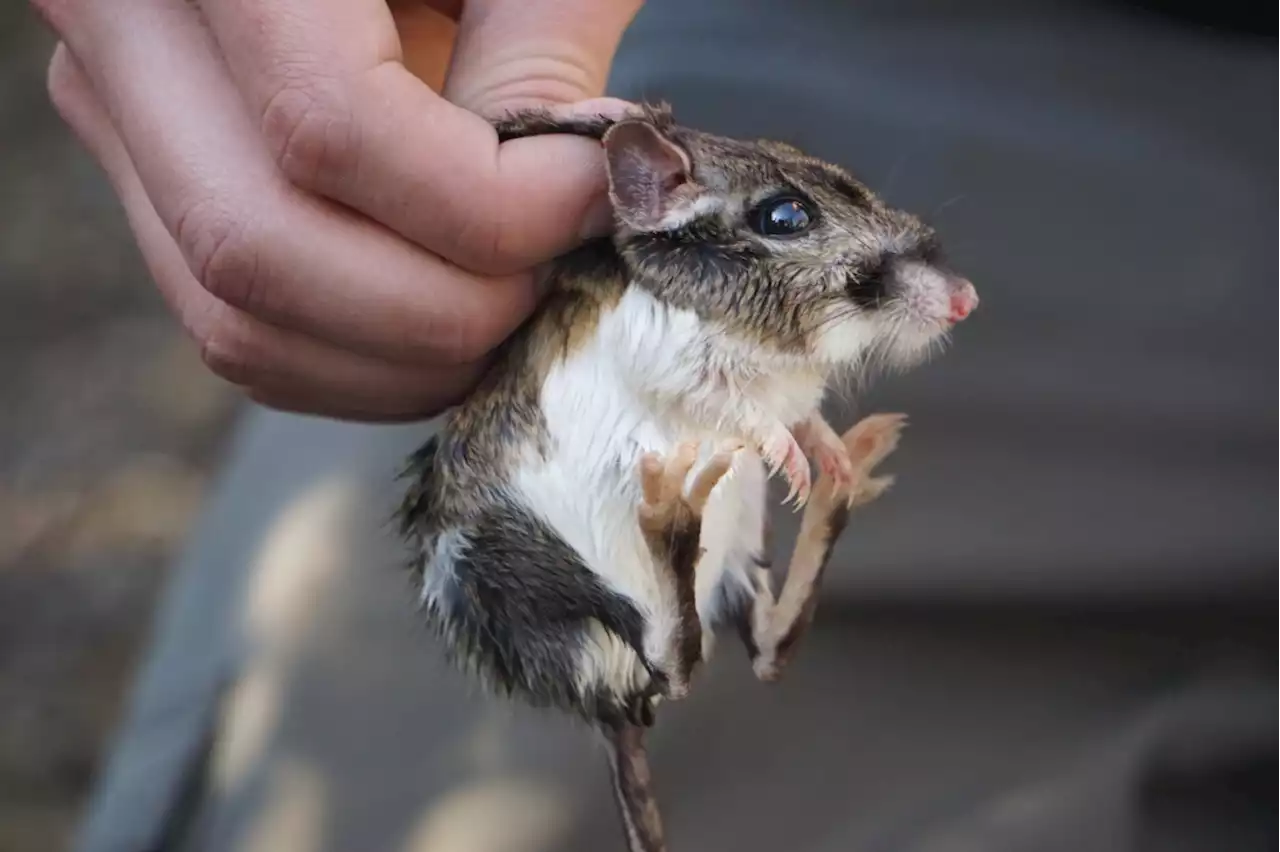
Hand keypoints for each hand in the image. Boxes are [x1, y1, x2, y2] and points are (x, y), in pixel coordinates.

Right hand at [35, 0, 641, 419]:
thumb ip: (544, 44)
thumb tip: (574, 198)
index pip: (329, 125)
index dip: (488, 203)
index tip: (593, 194)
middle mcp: (122, 27)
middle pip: (259, 247)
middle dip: (442, 310)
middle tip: (553, 282)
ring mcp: (119, 120)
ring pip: (235, 318)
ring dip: (400, 362)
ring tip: (512, 311)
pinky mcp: (154, 190)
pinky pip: (240, 331)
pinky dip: (358, 366)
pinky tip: (446, 329)